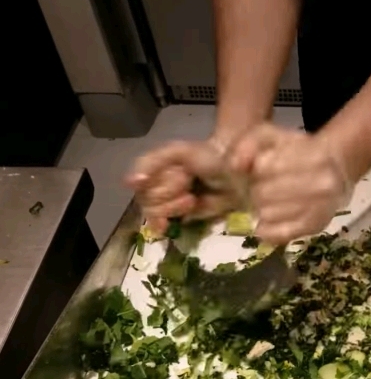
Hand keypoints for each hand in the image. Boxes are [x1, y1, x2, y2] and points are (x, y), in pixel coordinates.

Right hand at [126, 137, 242, 233]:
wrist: (233, 174)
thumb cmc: (207, 158)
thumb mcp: (178, 151)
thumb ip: (151, 162)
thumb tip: (128, 183)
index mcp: (153, 169)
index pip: (140, 182)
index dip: (158, 182)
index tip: (181, 175)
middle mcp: (155, 186)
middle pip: (145, 198)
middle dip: (168, 193)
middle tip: (188, 183)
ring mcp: (165, 204)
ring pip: (152, 213)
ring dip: (172, 207)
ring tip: (192, 199)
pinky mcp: (177, 219)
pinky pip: (158, 226)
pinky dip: (161, 225)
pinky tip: (168, 225)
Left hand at [231, 124, 351, 244]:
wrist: (337, 169)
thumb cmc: (299, 150)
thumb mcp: (272, 135)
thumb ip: (248, 143)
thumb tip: (234, 167)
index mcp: (311, 154)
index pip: (262, 168)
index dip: (256, 169)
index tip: (263, 169)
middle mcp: (320, 182)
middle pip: (262, 194)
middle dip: (257, 190)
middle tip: (266, 187)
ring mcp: (320, 207)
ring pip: (267, 215)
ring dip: (262, 208)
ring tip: (272, 201)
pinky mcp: (316, 226)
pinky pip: (278, 235)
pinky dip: (267, 229)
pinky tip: (269, 220)